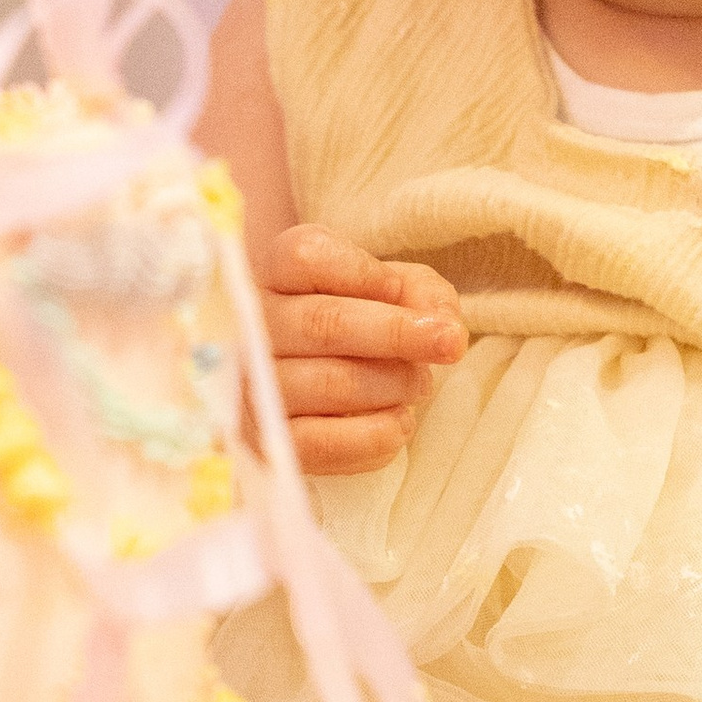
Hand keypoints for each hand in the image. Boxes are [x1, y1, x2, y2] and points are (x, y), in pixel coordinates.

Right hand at [258, 225, 465, 476]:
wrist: (306, 373)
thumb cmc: (350, 320)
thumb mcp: (385, 287)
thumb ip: (419, 291)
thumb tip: (443, 325)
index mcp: (272, 272)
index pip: (308, 258)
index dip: (366, 273)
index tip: (399, 290)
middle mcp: (252, 327)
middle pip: (324, 323)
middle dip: (399, 334)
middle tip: (450, 343)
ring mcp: (252, 386)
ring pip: (331, 384)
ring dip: (394, 385)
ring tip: (418, 383)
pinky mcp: (266, 441)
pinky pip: (325, 443)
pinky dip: (377, 435)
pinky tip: (399, 421)